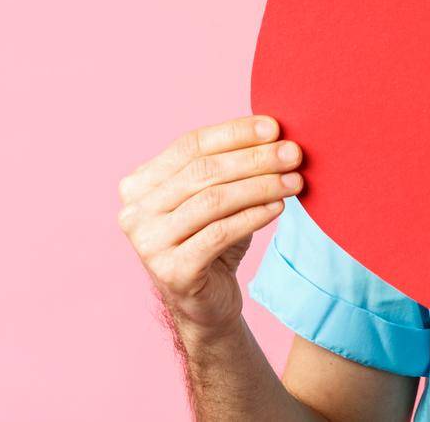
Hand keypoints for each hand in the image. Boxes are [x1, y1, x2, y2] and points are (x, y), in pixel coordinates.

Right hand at [118, 115, 303, 335]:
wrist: (206, 302)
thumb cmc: (212, 239)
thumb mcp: (217, 195)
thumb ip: (230, 164)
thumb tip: (275, 131)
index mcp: (140, 184)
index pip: (190, 145)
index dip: (234, 133)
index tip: (275, 127)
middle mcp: (135, 212)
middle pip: (202, 172)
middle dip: (254, 159)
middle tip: (294, 154)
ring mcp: (148, 243)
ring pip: (213, 201)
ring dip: (260, 186)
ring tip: (295, 181)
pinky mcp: (171, 271)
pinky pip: (219, 233)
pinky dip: (254, 216)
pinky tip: (278, 206)